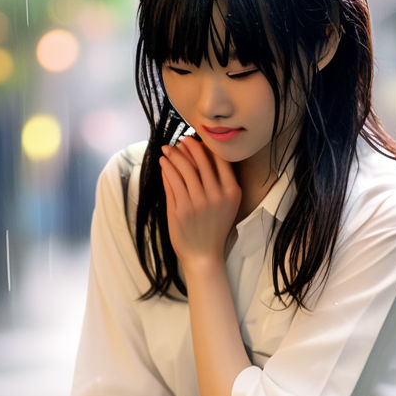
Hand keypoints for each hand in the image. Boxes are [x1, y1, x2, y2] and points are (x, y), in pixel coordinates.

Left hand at [160, 136, 240, 267]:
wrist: (203, 255)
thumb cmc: (214, 228)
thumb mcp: (226, 204)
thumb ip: (219, 181)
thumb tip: (202, 152)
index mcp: (232, 192)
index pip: (220, 159)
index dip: (207, 146)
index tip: (197, 139)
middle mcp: (217, 195)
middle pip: (201, 161)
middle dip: (189, 146)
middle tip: (180, 140)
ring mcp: (199, 203)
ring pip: (185, 169)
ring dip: (174, 155)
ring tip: (167, 149)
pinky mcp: (182, 210)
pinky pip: (173, 182)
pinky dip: (167, 169)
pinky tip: (163, 163)